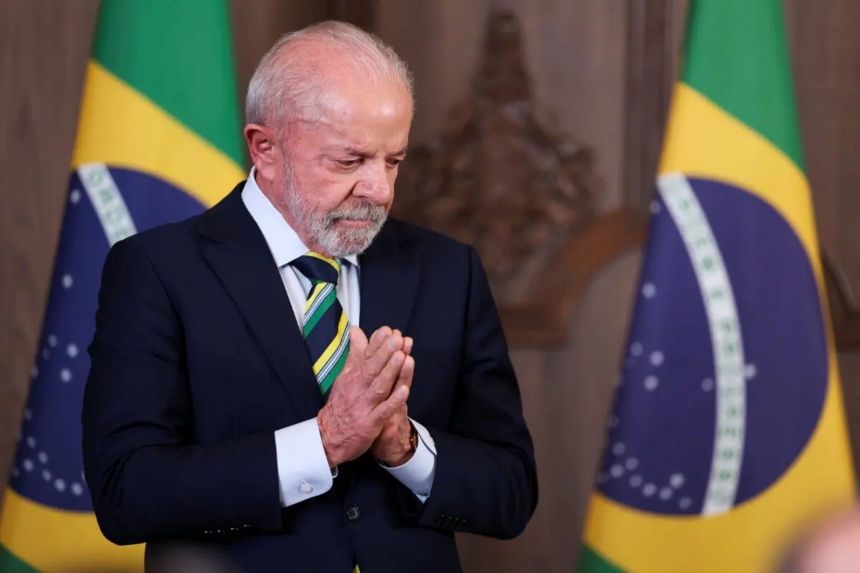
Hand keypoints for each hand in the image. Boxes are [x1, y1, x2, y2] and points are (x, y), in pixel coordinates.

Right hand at [317, 326, 410, 466]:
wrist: (328, 437)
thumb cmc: (342, 403)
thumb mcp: (346, 376)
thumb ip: (355, 353)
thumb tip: (356, 330)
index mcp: (353, 376)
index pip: (365, 356)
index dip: (377, 343)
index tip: (387, 330)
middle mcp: (358, 388)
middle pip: (372, 368)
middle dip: (385, 353)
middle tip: (396, 338)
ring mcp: (364, 406)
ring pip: (378, 387)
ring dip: (390, 372)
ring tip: (402, 357)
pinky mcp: (370, 423)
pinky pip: (383, 411)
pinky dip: (393, 401)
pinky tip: (404, 391)